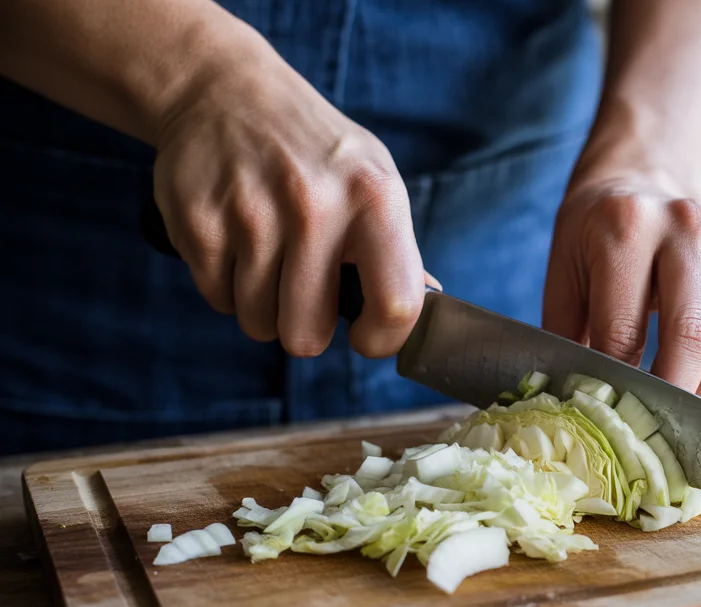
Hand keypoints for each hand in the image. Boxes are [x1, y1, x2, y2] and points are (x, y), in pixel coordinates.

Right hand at [152, 33, 431, 357]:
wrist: (226, 91)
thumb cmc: (316, 153)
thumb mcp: (374, 181)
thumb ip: (398, 251)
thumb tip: (421, 312)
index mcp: (373, 199)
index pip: (395, 306)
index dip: (381, 339)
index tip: (365, 335)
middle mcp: (313, 205)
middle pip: (306, 335)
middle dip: (304, 327)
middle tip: (303, 293)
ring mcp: (250, 213)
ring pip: (258, 322)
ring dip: (263, 305)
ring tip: (269, 258)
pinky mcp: (197, 221)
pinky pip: (218, 299)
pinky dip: (226, 284)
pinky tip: (237, 243)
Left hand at [542, 172, 700, 402]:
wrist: (639, 181)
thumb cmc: (593, 237)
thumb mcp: (563, 276)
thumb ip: (567, 338)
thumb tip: (576, 405)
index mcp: (626, 227)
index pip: (624, 329)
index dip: (616, 384)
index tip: (607, 419)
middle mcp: (685, 228)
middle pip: (691, 335)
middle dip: (672, 396)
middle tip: (653, 434)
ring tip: (683, 423)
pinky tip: (699, 393)